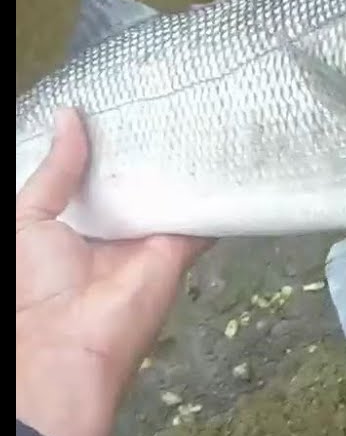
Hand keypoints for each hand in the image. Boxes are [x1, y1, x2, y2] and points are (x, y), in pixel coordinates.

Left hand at [16, 108, 211, 435]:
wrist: (69, 342)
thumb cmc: (34, 281)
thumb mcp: (29, 217)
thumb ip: (56, 170)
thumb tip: (69, 114)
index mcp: (73, 218)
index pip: (91, 171)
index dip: (101, 137)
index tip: (115, 97)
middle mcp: (114, 222)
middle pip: (133, 176)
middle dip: (143, 141)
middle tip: (159, 93)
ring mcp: (149, 232)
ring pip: (169, 188)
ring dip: (179, 157)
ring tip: (193, 106)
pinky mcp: (181, 243)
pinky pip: (202, 212)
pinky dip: (215, 187)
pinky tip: (225, 148)